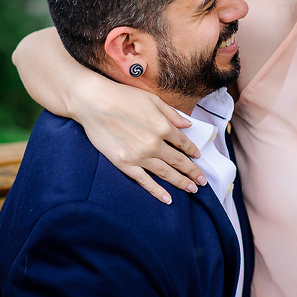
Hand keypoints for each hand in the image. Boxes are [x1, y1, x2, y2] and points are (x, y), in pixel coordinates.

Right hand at [69, 75, 206, 203]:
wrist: (93, 103)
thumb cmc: (122, 96)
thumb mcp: (152, 99)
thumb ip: (172, 114)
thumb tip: (188, 124)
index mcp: (163, 126)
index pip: (183, 143)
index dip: (193, 151)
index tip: (198, 157)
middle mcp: (154, 144)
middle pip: (179, 161)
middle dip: (193, 172)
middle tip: (203, 181)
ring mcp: (140, 156)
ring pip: (166, 173)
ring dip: (181, 182)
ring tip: (193, 189)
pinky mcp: (125, 164)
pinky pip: (145, 181)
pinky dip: (157, 191)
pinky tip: (168, 199)